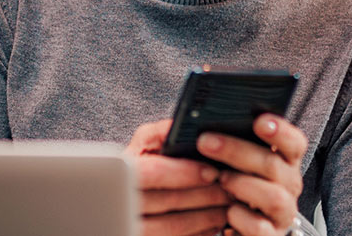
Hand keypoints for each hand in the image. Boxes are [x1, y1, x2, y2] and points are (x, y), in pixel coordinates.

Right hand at [126, 119, 233, 235]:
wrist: (120, 200)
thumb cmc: (138, 167)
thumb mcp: (143, 144)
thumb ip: (161, 133)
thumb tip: (185, 126)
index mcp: (123, 171)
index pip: (152, 172)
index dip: (184, 172)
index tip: (211, 172)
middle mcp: (123, 200)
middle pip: (168, 200)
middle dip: (205, 195)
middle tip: (230, 188)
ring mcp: (134, 225)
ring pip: (174, 227)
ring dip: (207, 216)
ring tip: (228, 205)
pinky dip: (199, 232)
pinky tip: (214, 222)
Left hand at [198, 114, 305, 235]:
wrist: (237, 229)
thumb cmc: (234, 189)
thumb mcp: (236, 164)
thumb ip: (233, 145)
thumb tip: (208, 128)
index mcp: (284, 163)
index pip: (294, 143)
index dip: (280, 131)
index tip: (259, 121)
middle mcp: (288, 187)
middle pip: (274, 165)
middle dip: (238, 151)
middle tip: (205, 142)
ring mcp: (282, 214)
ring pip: (274, 196)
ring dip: (242, 184)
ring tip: (219, 179)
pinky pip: (260, 228)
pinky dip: (241, 218)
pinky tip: (227, 212)